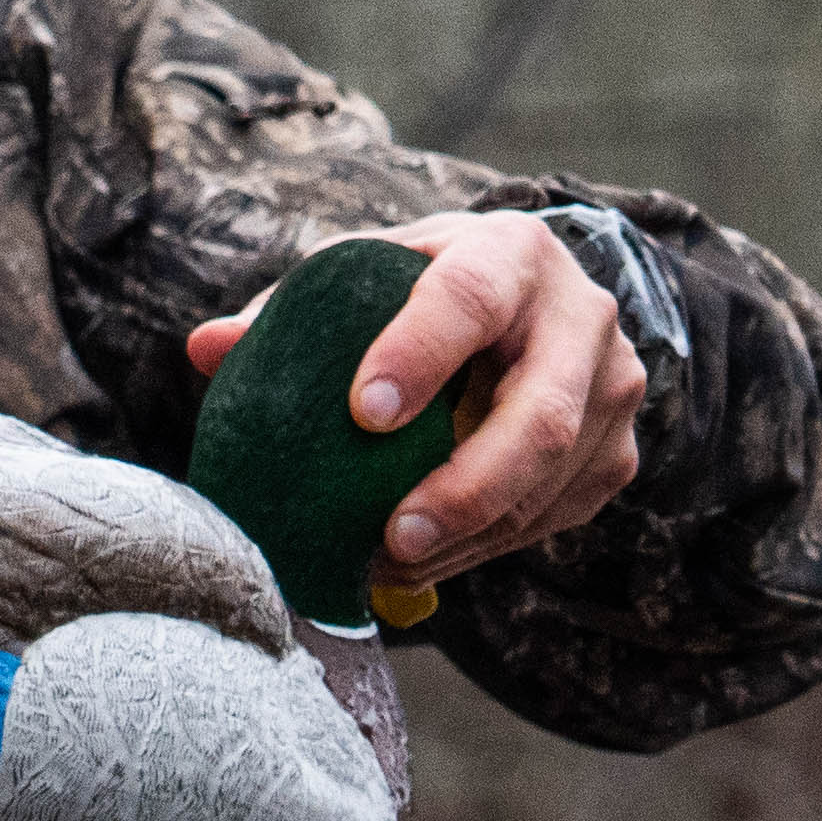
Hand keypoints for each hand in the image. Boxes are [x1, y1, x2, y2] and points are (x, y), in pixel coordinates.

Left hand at [186, 209, 649, 584]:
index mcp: (511, 253)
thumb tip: (205, 349)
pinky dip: (484, 550)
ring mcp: (613, 388)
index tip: (362, 412)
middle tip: (393, 538)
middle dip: (464, 487)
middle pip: (538, 416)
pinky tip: (424, 564)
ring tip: (386, 566)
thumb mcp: (370, 275)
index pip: (469, 300)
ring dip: (467, 538)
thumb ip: (292, 310)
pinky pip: (551, 517)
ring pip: (548, 482)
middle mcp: (581, 315)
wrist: (539, 300)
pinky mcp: (617, 452)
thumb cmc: (429, 289)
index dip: (418, 354)